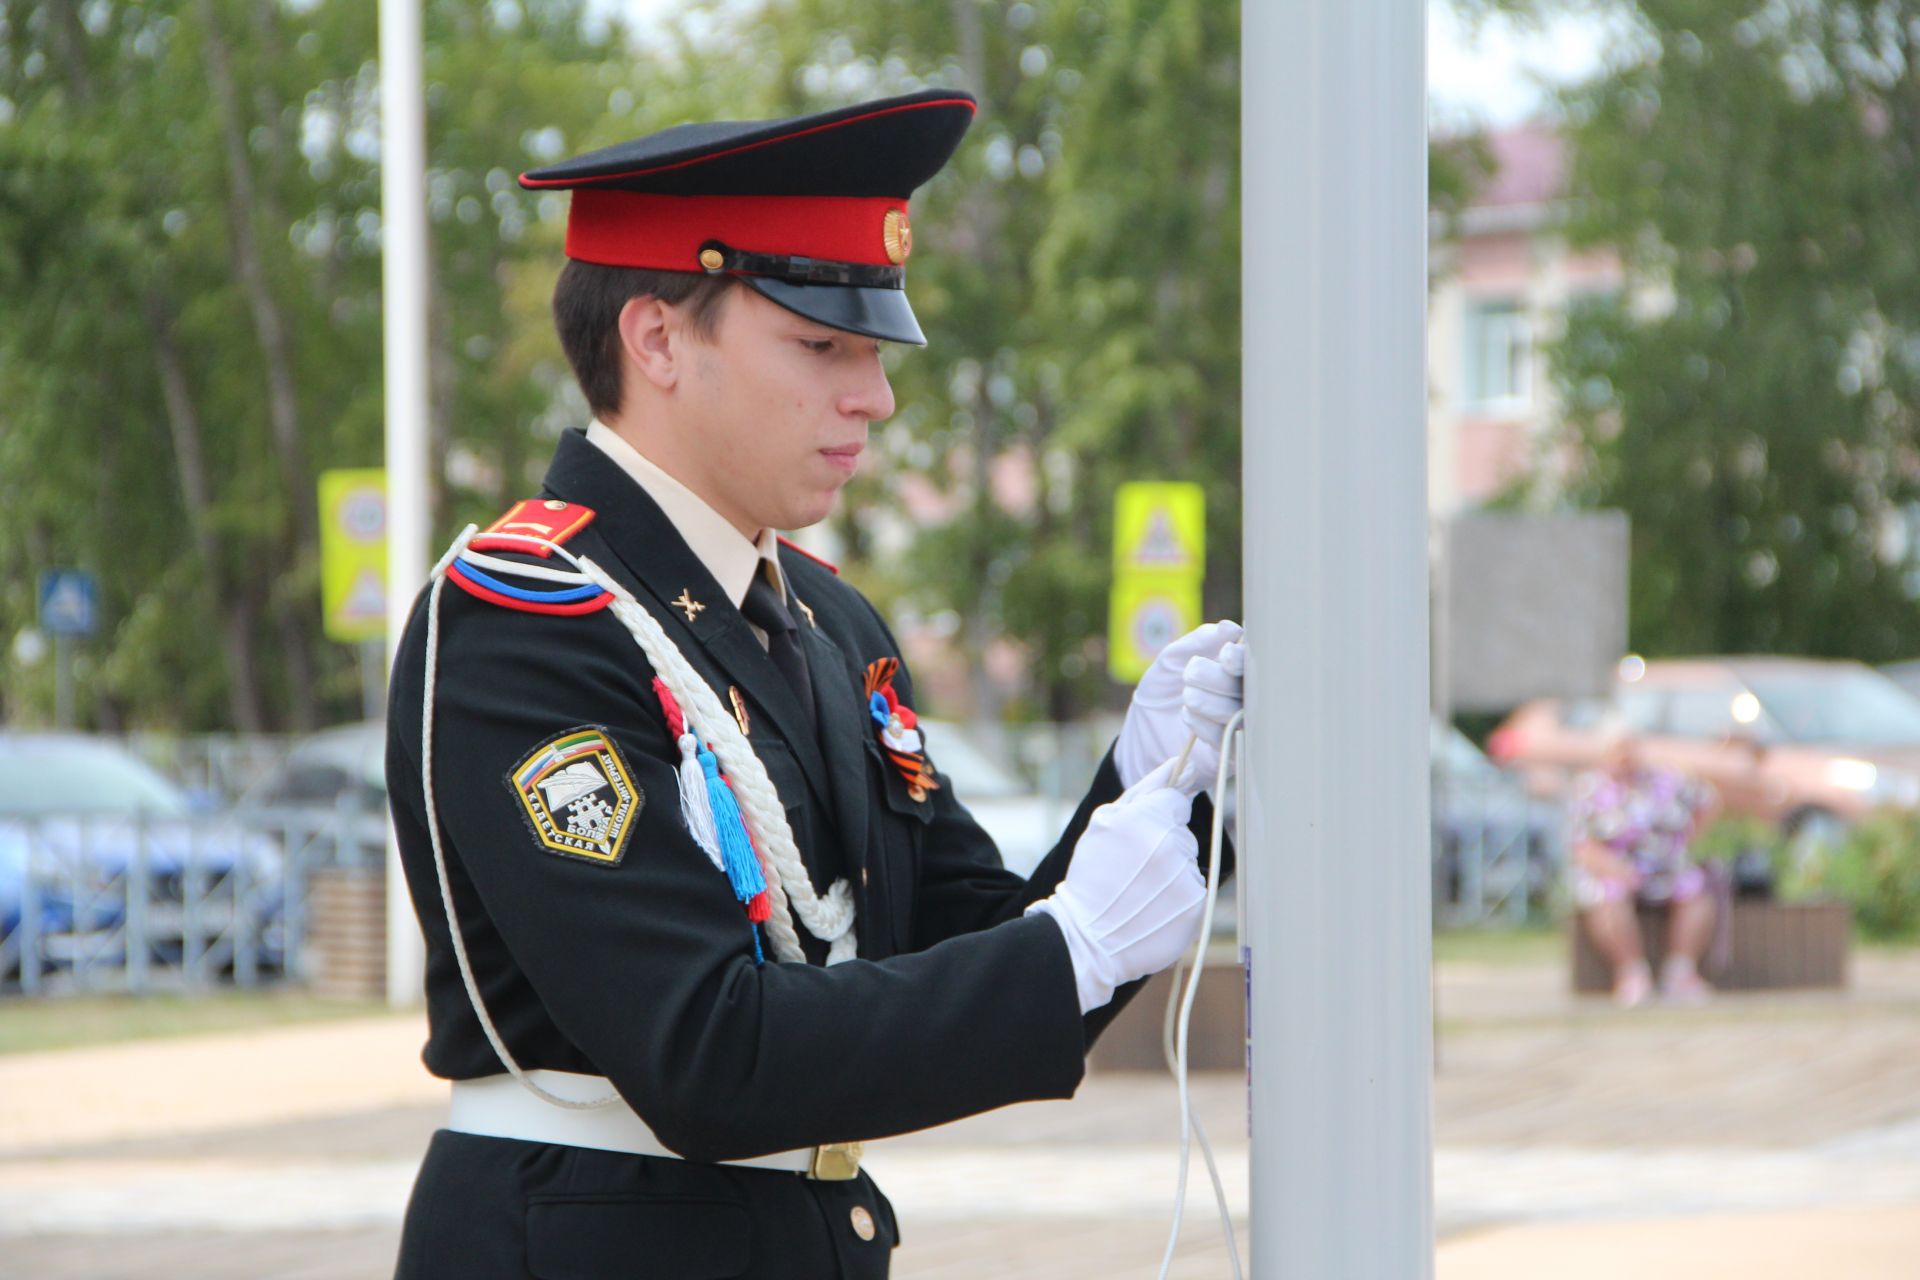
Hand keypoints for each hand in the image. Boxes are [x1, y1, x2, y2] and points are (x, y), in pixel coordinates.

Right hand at [1027, 759, 1206, 1012]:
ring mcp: (1186, 878)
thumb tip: (1179, 764)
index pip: (1176, 799)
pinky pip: (1195, 888)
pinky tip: (1152, 906)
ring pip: (1189, 860)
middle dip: (1163, 844)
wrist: (1087, 938)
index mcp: (1147, 818)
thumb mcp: (1105, 822)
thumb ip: (1146, 789)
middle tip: (1133, 868)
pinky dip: (1178, 896)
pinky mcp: (1196, 907)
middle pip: (1183, 832)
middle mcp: (1172, 846)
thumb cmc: (1091, 876)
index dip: (1155, 816)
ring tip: (1140, 890)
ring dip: (1171, 870)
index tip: (1139, 836)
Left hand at [1115, 620, 1244, 792]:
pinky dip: (1207, 726)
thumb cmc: (1162, 691)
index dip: (1243, 658)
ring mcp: (1241, 725)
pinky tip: (1188, 717)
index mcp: (1235, 670)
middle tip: (1191, 674)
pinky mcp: (1232, 753)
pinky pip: (1229, 740)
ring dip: (1210, 701)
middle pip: (1249, 687)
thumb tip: (1228, 628)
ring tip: (1187, 696)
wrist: (1142, 733)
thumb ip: (1197, 642)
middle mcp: (1244, 697)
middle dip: (1219, 678)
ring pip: (1240, 712)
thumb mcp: (1170, 660)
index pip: (1251, 662)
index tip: (1226, 655)